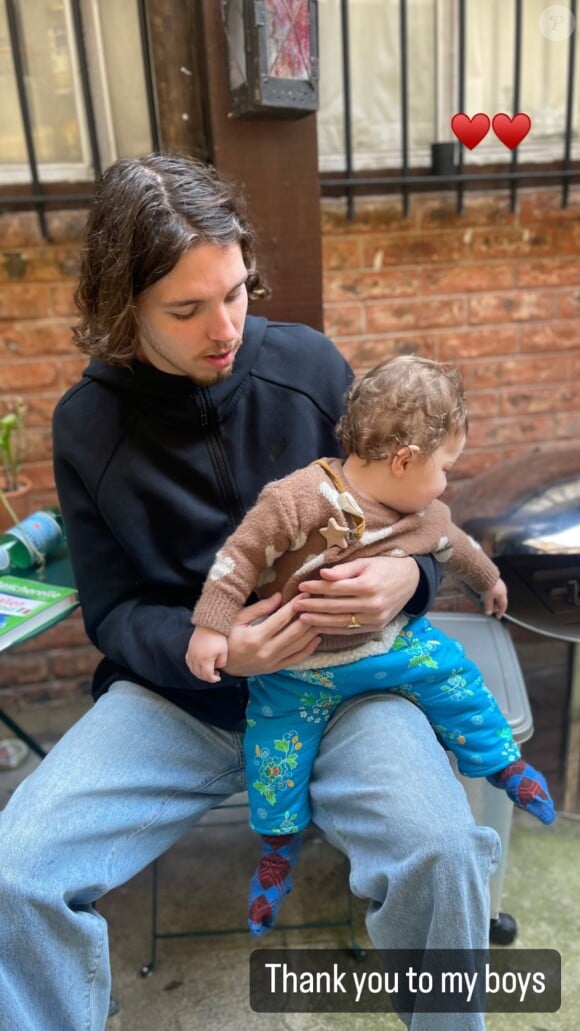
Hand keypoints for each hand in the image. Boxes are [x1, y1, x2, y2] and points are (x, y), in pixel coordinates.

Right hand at [186, 626, 228, 682]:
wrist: (210, 625)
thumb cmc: (218, 638)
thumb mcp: (224, 652)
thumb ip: (221, 663)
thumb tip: (216, 667)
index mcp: (205, 660)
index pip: (207, 676)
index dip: (213, 679)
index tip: (218, 677)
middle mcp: (196, 658)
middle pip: (199, 674)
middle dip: (207, 677)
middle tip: (215, 674)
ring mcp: (191, 654)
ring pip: (192, 669)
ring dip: (200, 673)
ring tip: (208, 671)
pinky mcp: (189, 649)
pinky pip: (189, 662)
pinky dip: (193, 666)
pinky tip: (199, 665)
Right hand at [223, 593, 321, 676]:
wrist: (221, 666)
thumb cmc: (226, 638)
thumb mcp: (237, 619)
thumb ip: (259, 608)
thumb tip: (280, 596)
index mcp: (255, 637)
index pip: (281, 619)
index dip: (295, 605)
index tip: (305, 594)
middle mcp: (266, 651)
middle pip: (294, 632)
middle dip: (308, 616)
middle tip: (318, 604)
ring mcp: (272, 662)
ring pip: (299, 645)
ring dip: (312, 631)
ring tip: (321, 617)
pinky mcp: (275, 669)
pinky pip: (297, 659)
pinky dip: (309, 648)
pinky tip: (317, 637)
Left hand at [293, 555, 419, 633]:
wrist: (411, 580)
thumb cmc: (385, 567)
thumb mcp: (365, 562)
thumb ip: (344, 570)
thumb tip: (323, 574)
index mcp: (368, 585)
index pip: (336, 588)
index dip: (317, 587)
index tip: (301, 586)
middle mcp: (372, 604)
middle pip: (336, 607)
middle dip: (314, 606)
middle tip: (295, 605)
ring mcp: (375, 618)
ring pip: (341, 622)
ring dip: (320, 621)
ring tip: (302, 619)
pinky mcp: (376, 627)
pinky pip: (351, 630)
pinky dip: (333, 630)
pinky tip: (319, 627)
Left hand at [482, 578, 507, 618]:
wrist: (484, 574)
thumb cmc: (487, 584)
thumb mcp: (487, 598)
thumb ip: (488, 606)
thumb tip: (488, 612)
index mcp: (502, 594)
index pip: (503, 606)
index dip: (500, 612)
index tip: (498, 616)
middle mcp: (502, 589)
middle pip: (500, 600)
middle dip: (495, 606)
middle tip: (490, 609)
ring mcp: (499, 584)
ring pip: (496, 595)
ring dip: (492, 600)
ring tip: (485, 602)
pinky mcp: (494, 580)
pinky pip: (493, 590)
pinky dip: (490, 594)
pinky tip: (484, 594)